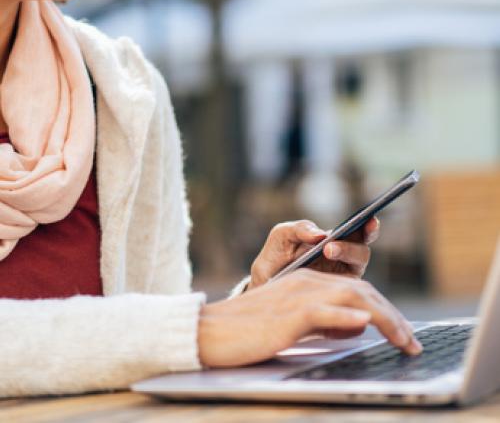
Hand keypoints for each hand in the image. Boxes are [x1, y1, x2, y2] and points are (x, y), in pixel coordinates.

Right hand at [198, 269, 421, 367]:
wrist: (211, 331)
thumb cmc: (249, 332)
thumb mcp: (293, 324)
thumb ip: (323, 321)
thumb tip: (356, 328)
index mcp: (307, 283)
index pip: (356, 290)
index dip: (384, 309)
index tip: (403, 332)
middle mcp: (307, 283)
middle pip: (362, 292)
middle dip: (393, 316)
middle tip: (413, 342)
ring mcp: (298, 297)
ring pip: (352, 298)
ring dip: (383, 318)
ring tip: (404, 339)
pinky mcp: (288, 315)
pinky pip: (324, 312)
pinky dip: (347, 318)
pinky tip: (365, 325)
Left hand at [247, 217, 379, 289]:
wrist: (263, 289)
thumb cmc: (274, 259)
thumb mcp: (281, 237)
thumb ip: (299, 228)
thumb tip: (320, 233)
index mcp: (335, 241)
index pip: (360, 232)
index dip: (369, 226)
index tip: (369, 220)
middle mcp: (344, 259)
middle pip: (362, 251)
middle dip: (352, 246)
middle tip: (330, 246)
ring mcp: (342, 279)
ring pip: (358, 268)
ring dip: (346, 257)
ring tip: (326, 252)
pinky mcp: (339, 298)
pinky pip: (349, 292)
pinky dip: (342, 284)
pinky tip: (324, 281)